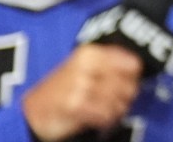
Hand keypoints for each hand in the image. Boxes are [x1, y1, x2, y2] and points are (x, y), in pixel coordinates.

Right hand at [18, 45, 142, 141]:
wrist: (33, 112)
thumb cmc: (63, 90)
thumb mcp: (85, 70)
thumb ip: (110, 66)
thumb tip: (139, 69)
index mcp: (91, 53)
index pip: (133, 64)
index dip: (134, 78)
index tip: (129, 84)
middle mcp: (86, 65)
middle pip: (129, 84)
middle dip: (127, 97)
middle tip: (117, 102)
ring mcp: (80, 84)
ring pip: (119, 101)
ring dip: (116, 110)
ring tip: (105, 110)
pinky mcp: (75, 104)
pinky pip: (106, 114)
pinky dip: (105, 120)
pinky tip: (96, 118)